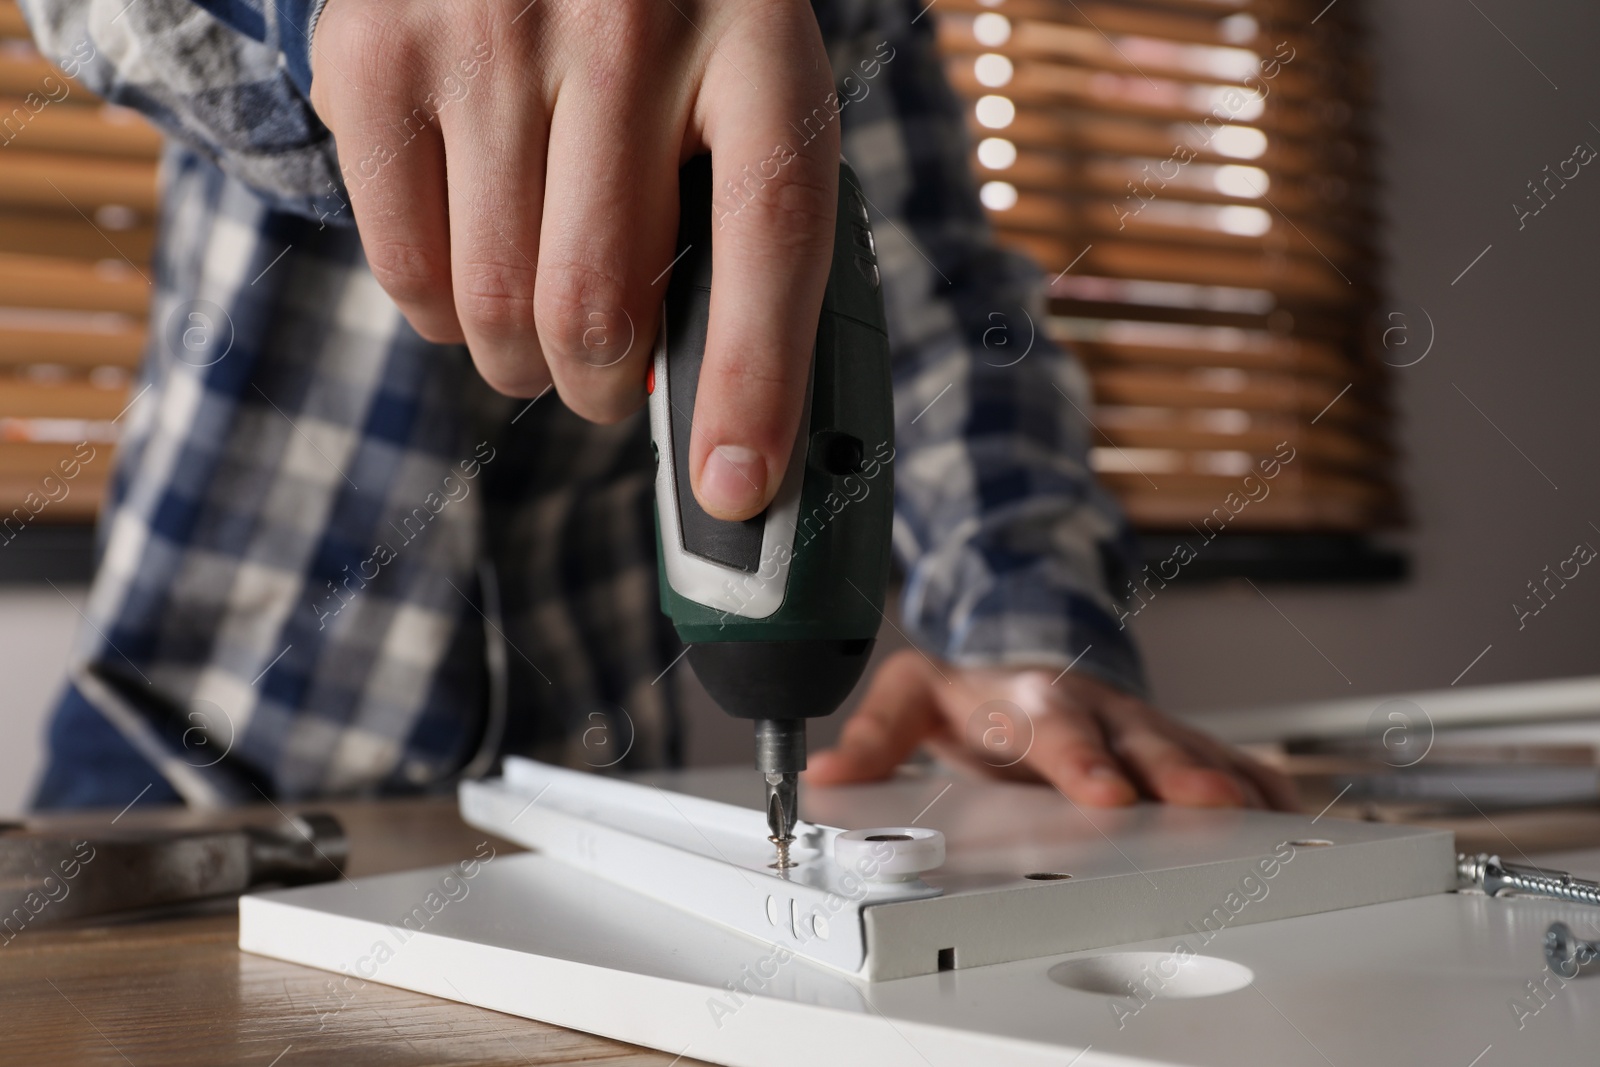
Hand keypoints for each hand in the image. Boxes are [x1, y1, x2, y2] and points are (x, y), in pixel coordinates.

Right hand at [309, 0, 838, 519]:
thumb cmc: (662, 21)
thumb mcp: (744, 82)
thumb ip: (750, 223)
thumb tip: (729, 425)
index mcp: (757, 38)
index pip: (770, 234)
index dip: (752, 380)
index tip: (733, 488)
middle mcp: (624, 25)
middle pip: (600, 309)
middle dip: (606, 393)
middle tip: (611, 383)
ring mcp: (487, 31)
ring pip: (498, 310)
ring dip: (525, 362)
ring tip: (545, 317)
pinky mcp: (375, 54)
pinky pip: (406, 272)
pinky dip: (444, 315)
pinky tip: (475, 262)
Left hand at [806, 650, 1298, 809]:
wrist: (1021, 662)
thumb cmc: (975, 693)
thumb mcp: (913, 698)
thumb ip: (876, 734)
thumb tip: (827, 771)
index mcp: (1030, 700)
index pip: (1055, 730)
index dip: (1081, 762)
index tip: (1102, 795)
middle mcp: (1094, 709)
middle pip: (1139, 739)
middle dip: (1172, 772)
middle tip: (1203, 804)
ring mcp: (1138, 725)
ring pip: (1190, 749)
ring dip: (1226, 783)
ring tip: (1261, 817)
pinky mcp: (1170, 743)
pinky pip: (1223, 761)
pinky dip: (1257, 786)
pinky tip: (1285, 816)